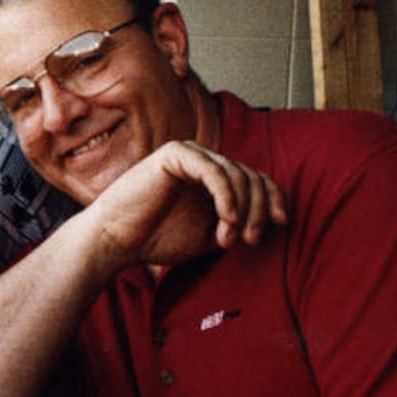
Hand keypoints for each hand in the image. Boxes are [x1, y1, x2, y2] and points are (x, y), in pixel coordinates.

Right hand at [88, 140, 286, 270]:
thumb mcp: (209, 235)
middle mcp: (203, 161)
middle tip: (250, 239)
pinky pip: (213, 170)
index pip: (255, 178)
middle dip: (257, 209)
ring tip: (228, 238)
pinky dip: (225, 196)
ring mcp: (189, 154)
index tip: (280, 223)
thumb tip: (269, 216)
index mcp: (212, 178)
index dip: (272, 198)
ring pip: (236, 173)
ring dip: (240, 209)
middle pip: (251, 175)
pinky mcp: (175, 155)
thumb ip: (236, 222)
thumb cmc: (156, 239)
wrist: (116, 241)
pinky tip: (226, 219)